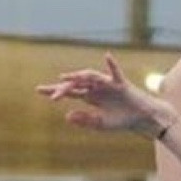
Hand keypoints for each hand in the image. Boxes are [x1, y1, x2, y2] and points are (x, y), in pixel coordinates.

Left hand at [36, 52, 165, 135]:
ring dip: (78, 77)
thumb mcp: (100, 124)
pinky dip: (112, 65)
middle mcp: (96, 88)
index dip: (56, 91)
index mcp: (90, 97)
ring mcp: (108, 84)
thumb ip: (84, 120)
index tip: (39, 90)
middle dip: (63, 88)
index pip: (69, 91)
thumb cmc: (121, 120)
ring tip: (66, 79)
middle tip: (50, 93)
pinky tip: (107, 56)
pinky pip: (116, 73)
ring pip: (90, 77)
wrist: (141, 119)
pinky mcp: (121, 84)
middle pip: (76, 84)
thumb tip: (66, 115)